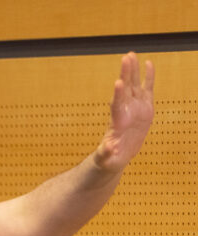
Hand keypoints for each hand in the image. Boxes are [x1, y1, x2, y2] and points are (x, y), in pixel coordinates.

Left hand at [95, 52, 154, 172]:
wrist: (115, 155)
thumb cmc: (108, 159)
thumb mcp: (106, 159)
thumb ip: (106, 154)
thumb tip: (108, 149)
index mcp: (116, 122)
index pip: (117, 106)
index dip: (118, 95)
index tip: (118, 82)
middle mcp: (124, 111)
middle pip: (125, 90)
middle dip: (126, 74)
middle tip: (126, 58)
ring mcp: (134, 108)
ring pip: (134, 86)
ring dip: (133, 71)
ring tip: (131, 55)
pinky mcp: (144, 108)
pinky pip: (147, 90)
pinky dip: (148, 77)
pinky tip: (149, 63)